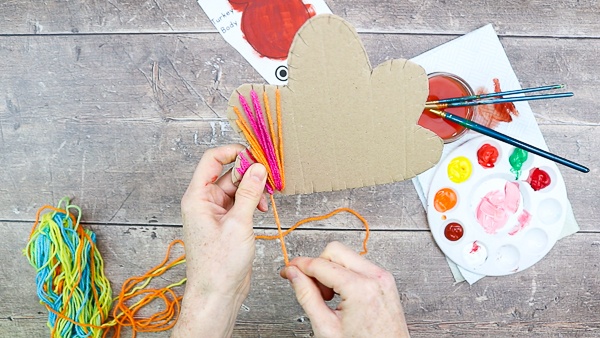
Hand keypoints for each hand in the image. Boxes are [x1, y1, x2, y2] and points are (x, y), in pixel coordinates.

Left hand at [172, 144, 267, 337]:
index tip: (255, 155)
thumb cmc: (220, 265)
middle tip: (269, 180)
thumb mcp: (239, 224)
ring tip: (267, 202)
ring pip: (237, 188)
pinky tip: (264, 210)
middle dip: (250, 174)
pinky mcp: (226, 223)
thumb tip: (259, 168)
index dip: (233, 152)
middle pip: (228, 173)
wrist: (217, 294)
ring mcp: (215, 213)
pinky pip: (240, 203)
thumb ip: (250, 193)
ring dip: (254, 190)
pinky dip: (253, 202)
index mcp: (197, 197)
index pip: (212, 160)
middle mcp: (204, 202)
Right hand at [281, 241, 409, 337]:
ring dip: (331, 271)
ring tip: (329, 297)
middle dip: (318, 266)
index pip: (320, 264)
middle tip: (312, 288)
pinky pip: (358, 265)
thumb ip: (307, 296)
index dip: (299, 265)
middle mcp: (374, 277)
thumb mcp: (326, 327)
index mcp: (360, 288)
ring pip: (346, 255)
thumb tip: (293, 274)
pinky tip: (341, 294)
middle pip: (334, 251)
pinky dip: (344, 274)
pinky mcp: (385, 280)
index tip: (288, 269)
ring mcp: (382, 277)